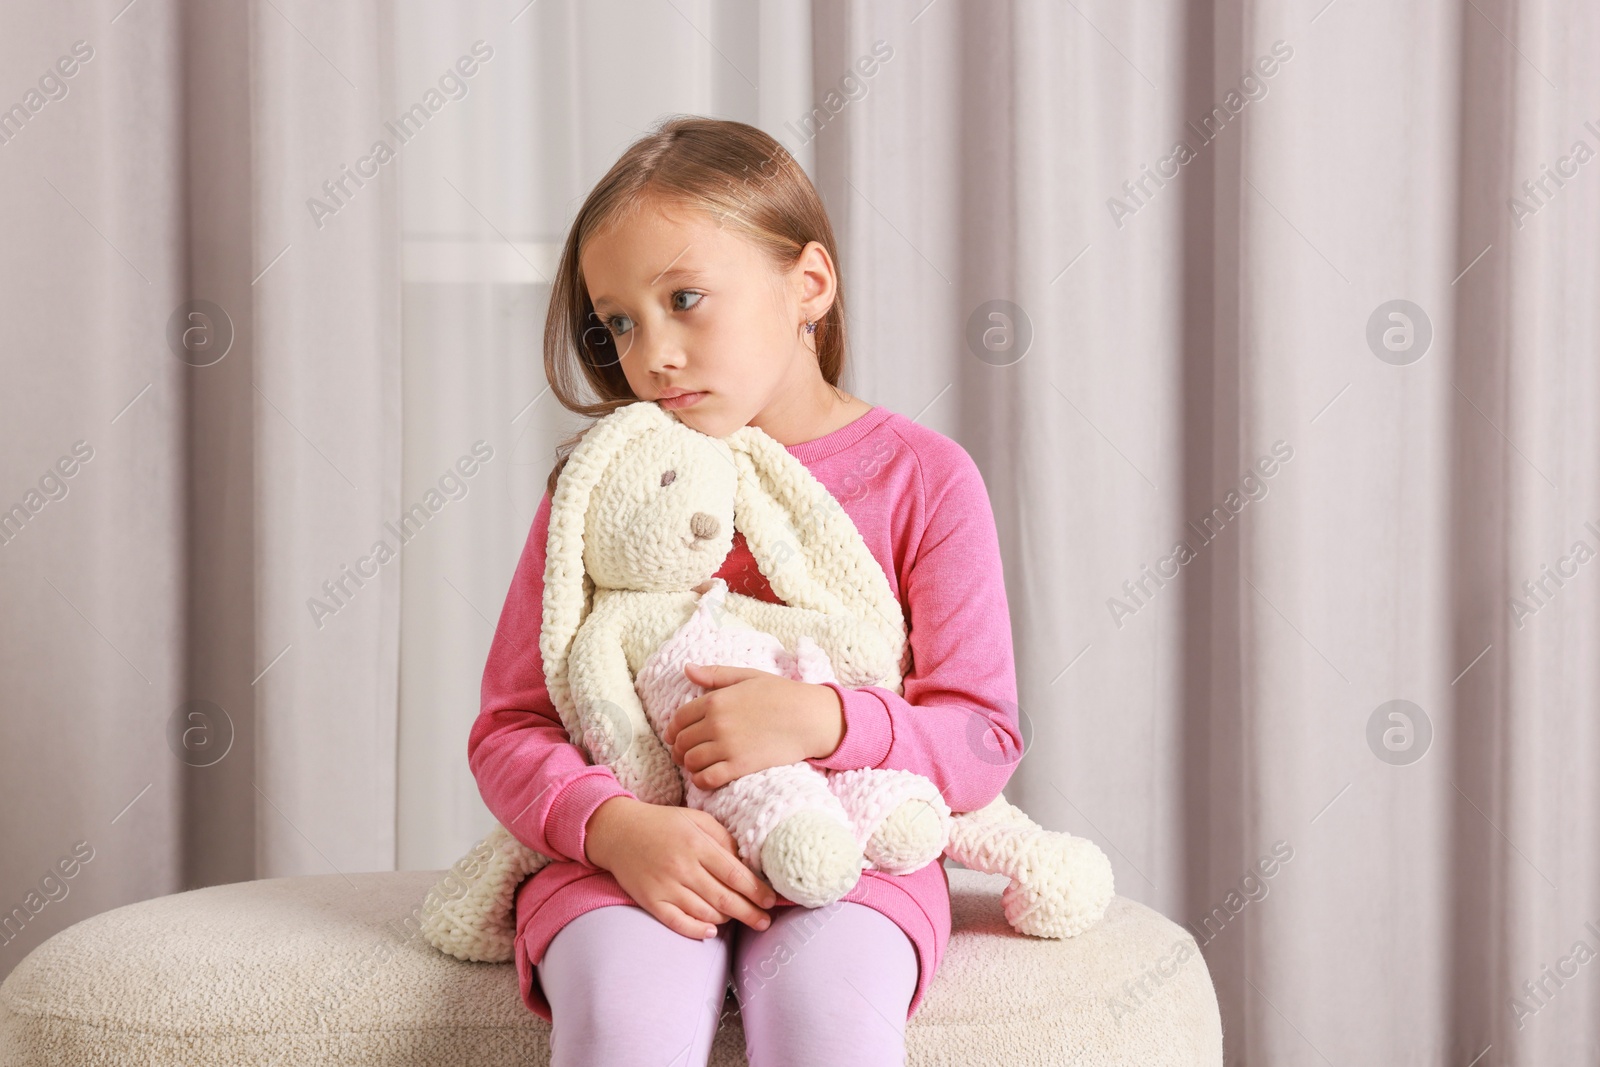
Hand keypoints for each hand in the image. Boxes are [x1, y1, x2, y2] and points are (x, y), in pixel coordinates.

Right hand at [584, 796, 776, 937]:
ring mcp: (665, 887)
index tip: (771, 900)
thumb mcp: (697, 819)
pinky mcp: (650, 901)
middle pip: (724, 898)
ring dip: (727, 919)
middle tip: (765, 921)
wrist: (618, 831)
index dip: (757, 891)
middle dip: (750, 913)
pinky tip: (711, 930)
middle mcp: (682, 868)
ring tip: (739, 918)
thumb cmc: (663, 824)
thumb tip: (748, 863)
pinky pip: (678, 923)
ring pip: (705, 913)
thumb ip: (723, 839)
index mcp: (697, 844)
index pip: (735, 874)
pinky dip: (696, 930)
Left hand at [662, 663, 844, 789]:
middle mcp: (717, 723)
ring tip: (697, 765)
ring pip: (690, 762)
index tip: (676, 736)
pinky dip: (701, 780)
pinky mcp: (740, 766)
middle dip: (679, 749)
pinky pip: (707, 778)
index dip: (673, 730)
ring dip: (690, 765)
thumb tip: (687, 669)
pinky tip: (708, 776)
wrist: (810, 718)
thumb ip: (715, 675)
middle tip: (685, 753)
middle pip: (682, 742)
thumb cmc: (782, 694)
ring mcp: (727, 746)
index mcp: (716, 700)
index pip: (679, 718)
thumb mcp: (747, 676)